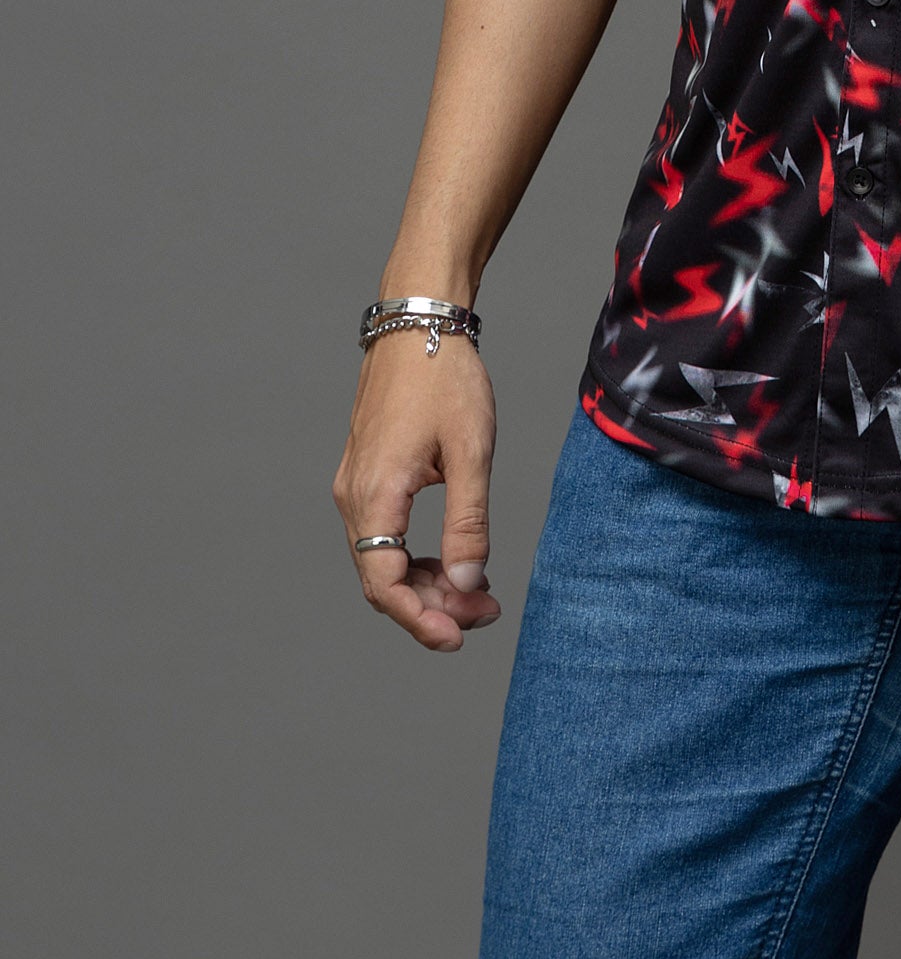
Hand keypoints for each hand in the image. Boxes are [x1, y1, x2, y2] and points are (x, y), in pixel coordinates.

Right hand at [332, 331, 502, 652]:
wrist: (418, 320)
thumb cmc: (446, 377)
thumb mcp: (470, 451)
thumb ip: (468, 522)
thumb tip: (468, 585)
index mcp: (375, 494)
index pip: (384, 585)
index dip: (419, 620)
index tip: (459, 637)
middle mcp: (354, 496)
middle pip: (383, 578)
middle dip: (433, 605)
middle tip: (488, 611)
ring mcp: (356, 484)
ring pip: (383, 559)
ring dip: (428, 581)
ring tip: (480, 591)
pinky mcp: (367, 473)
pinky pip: (385, 533)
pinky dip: (418, 554)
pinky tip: (457, 556)